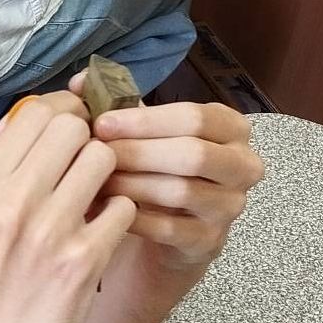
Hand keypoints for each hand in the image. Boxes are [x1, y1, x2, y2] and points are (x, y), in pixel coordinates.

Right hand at [0, 92, 135, 322]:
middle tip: (88, 168)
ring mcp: (46, 232)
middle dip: (89, 142)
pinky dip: (118, 217)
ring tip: (94, 202)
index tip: (75, 130)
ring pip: (103, 160)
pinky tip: (101, 234)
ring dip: (108, 177)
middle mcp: (7, 203)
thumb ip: (1, 164)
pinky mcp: (81, 262)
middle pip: (73, 128)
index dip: (65, 114)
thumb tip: (39, 114)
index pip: (34, 112)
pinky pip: (122, 208)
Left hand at [72, 87, 263, 270]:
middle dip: (138, 152)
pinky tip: (105, 210)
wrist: (163, 232)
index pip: (194, 117)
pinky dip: (133, 218)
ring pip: (181, 191)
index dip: (144, 121)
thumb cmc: (154, 170)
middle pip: (193, 154)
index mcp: (231, 128)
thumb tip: (79, 81)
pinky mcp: (209, 242)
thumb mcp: (142, 133)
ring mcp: (230, 207)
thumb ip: (116, 103)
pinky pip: (168, 229)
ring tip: (95, 181)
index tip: (101, 123)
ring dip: (132, 184)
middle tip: (96, 154)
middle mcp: (242, 166)